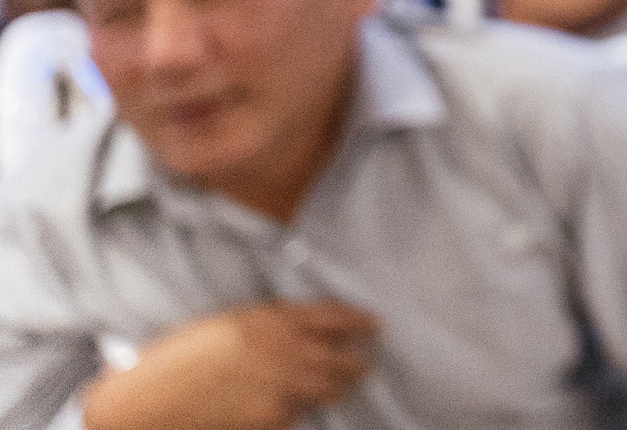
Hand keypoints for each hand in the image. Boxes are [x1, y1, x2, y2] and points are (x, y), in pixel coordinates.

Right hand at [83, 301, 376, 429]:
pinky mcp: (271, 420)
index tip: (373, 326)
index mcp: (270, 320)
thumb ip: (268, 326)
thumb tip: (302, 333)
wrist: (141, 405)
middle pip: (344, 358)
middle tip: (361, 363)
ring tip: (341, 385)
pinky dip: (298, 413)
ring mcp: (280, 388)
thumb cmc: (174, 361)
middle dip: (356, 361)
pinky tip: (289, 409)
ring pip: (330, 389)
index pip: (335, 317)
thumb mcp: (224, 324)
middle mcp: (284, 351)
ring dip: (337, 387)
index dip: (359, 322)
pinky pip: (298, 415)